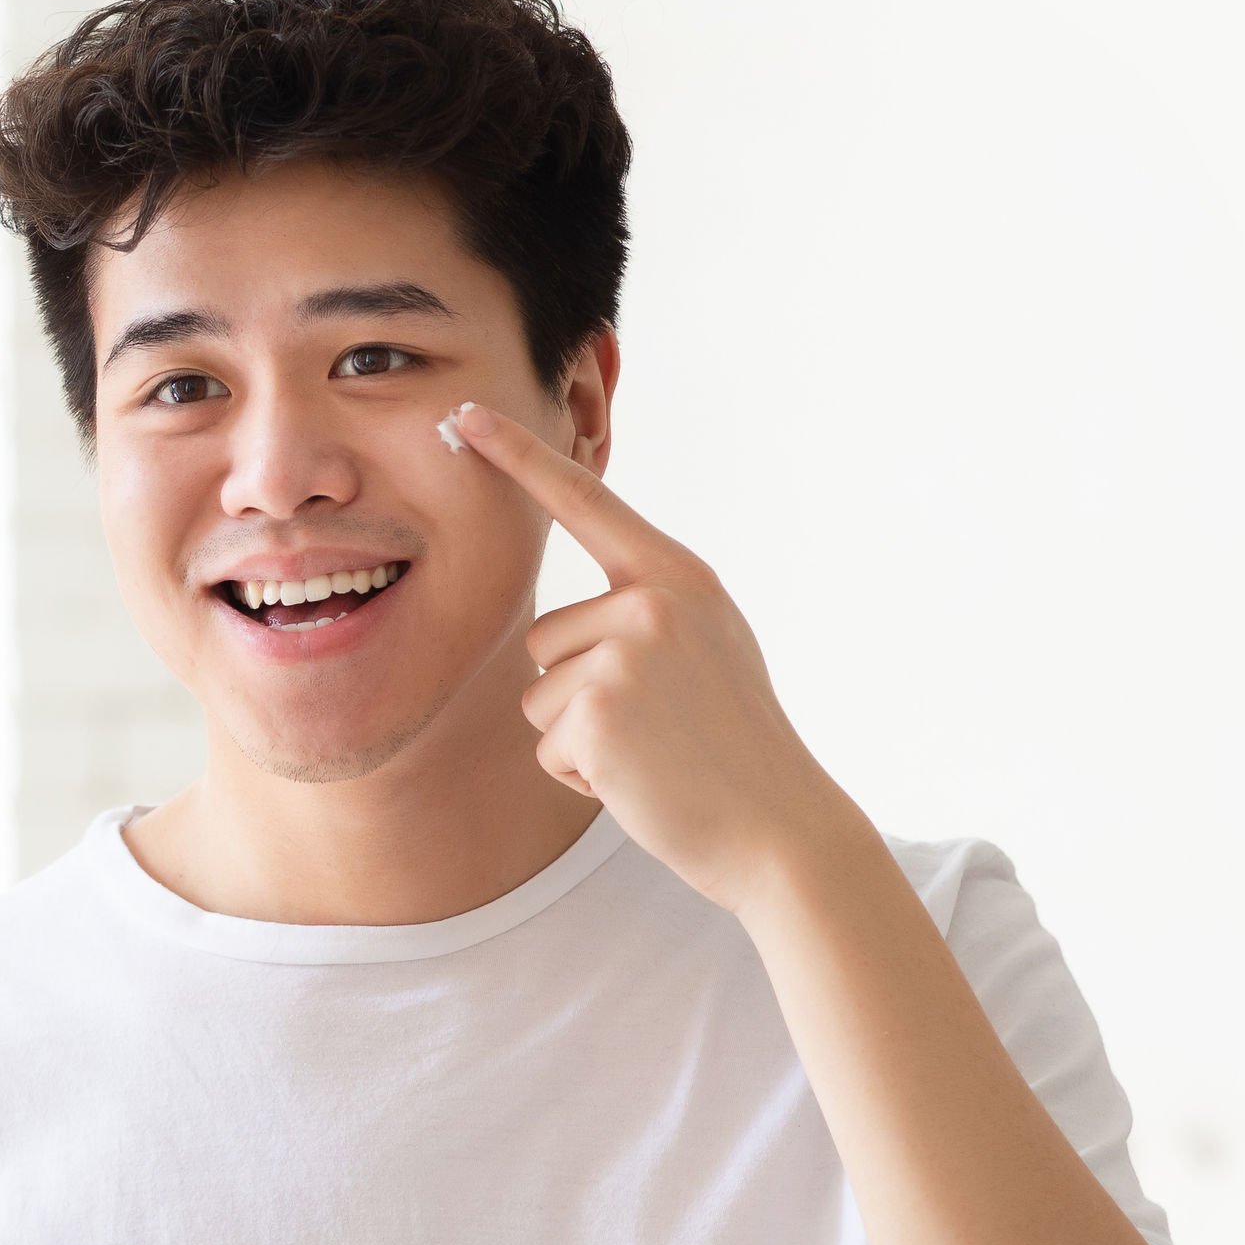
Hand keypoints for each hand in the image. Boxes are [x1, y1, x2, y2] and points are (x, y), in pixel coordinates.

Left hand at [445, 400, 884, 910]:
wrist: (780, 830)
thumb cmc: (735, 745)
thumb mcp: (706, 645)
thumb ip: (647, 609)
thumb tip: (575, 608)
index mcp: (676, 576)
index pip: (583, 501)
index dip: (518, 455)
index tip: (464, 414)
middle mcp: (650, 602)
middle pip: (543, 638)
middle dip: (581, 693)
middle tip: (658, 726)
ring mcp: (624, 656)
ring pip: (539, 696)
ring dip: (581, 738)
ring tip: (653, 752)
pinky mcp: (597, 715)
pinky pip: (548, 746)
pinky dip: (583, 777)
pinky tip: (641, 781)